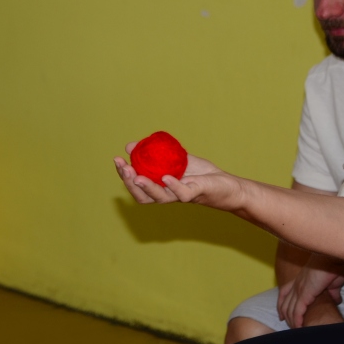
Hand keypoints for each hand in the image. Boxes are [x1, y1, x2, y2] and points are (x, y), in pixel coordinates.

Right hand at [114, 143, 244, 210]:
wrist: (226, 185)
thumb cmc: (201, 174)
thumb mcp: (175, 159)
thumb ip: (154, 153)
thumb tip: (129, 145)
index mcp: (161, 188)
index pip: (137, 185)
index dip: (124, 175)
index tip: (117, 159)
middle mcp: (168, 195)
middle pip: (143, 196)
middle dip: (129, 183)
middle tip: (123, 168)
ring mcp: (180, 196)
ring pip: (160, 197)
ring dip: (146, 188)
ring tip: (136, 176)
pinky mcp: (195, 194)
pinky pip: (182, 193)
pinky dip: (174, 186)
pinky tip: (166, 177)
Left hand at [277, 254, 343, 327]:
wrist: (333, 256)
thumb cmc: (335, 264)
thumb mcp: (334, 281)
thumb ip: (333, 291)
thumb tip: (336, 299)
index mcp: (302, 280)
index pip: (285, 293)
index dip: (282, 305)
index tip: (282, 315)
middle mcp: (297, 284)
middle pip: (284, 304)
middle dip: (286, 317)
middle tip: (290, 328)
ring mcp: (299, 289)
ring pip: (289, 309)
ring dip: (291, 322)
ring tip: (295, 332)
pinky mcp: (304, 293)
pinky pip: (297, 311)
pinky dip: (297, 321)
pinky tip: (298, 328)